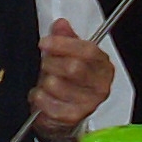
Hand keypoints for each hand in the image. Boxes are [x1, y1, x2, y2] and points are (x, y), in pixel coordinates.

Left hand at [27, 17, 114, 135]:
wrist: (65, 116)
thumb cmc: (69, 82)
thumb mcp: (69, 56)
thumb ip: (66, 38)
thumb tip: (61, 24)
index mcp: (103, 67)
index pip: (88, 51)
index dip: (63, 44)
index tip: (45, 42)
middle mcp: (100, 86)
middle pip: (73, 67)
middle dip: (51, 63)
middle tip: (44, 63)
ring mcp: (88, 104)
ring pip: (55, 85)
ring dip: (43, 81)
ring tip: (45, 82)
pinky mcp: (72, 117)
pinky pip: (47, 102)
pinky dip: (38, 96)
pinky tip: (41, 95)